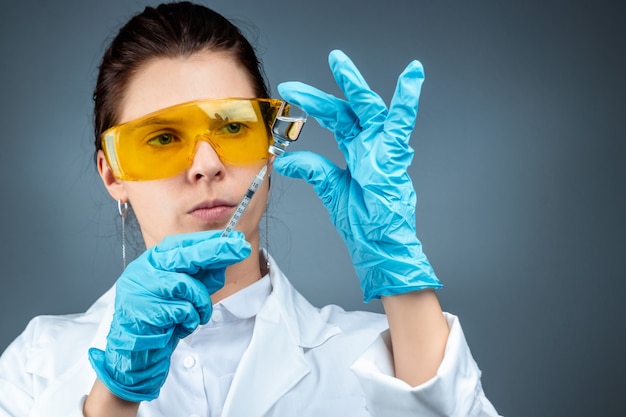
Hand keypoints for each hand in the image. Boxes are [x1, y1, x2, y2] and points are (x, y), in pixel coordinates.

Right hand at [88, 230, 250, 401]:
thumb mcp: (188, 292)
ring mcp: (140, 290)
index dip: (211, 241)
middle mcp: (143, 270)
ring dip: (201, 304)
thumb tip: (229, 254)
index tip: (237, 238)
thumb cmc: (164, 318)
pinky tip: (180, 326)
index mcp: (153, 261)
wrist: (138, 354)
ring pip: (187, 286)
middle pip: (185, 256)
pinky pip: (182, 311)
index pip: (184, 244)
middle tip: (242, 248)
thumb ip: (204, 275)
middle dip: (217, 252)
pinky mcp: (142, 311)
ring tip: (196, 315)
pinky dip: (190, 321)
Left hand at [273, 50, 441, 301]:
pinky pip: (400, 124)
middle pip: (349, 110)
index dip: (313, 104)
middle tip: (319, 68)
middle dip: (330, 90)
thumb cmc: (363, 220)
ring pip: (370, 110)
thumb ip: (312, 170)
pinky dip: (406, 101)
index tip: (289, 92)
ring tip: (340, 63)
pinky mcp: (393, 157)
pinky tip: (412, 76)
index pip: (335, 119)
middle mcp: (370, 145)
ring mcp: (382, 149)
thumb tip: (284, 160)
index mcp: (357, 151)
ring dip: (355, 87)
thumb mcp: (331, 189)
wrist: (379, 244)